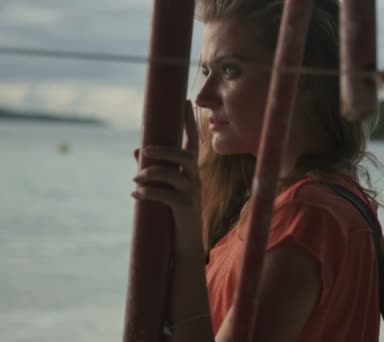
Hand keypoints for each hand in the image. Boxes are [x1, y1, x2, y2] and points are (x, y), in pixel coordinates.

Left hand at [131, 100, 203, 256]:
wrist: (184, 243)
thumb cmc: (173, 211)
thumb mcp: (164, 187)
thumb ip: (152, 169)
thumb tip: (136, 150)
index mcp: (191, 170)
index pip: (192, 141)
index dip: (188, 121)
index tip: (185, 101)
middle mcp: (195, 179)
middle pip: (186, 156)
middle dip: (165, 151)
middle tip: (144, 151)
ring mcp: (192, 194)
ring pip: (175, 176)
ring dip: (152, 174)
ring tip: (136, 177)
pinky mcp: (185, 209)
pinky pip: (167, 197)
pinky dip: (148, 193)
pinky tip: (135, 194)